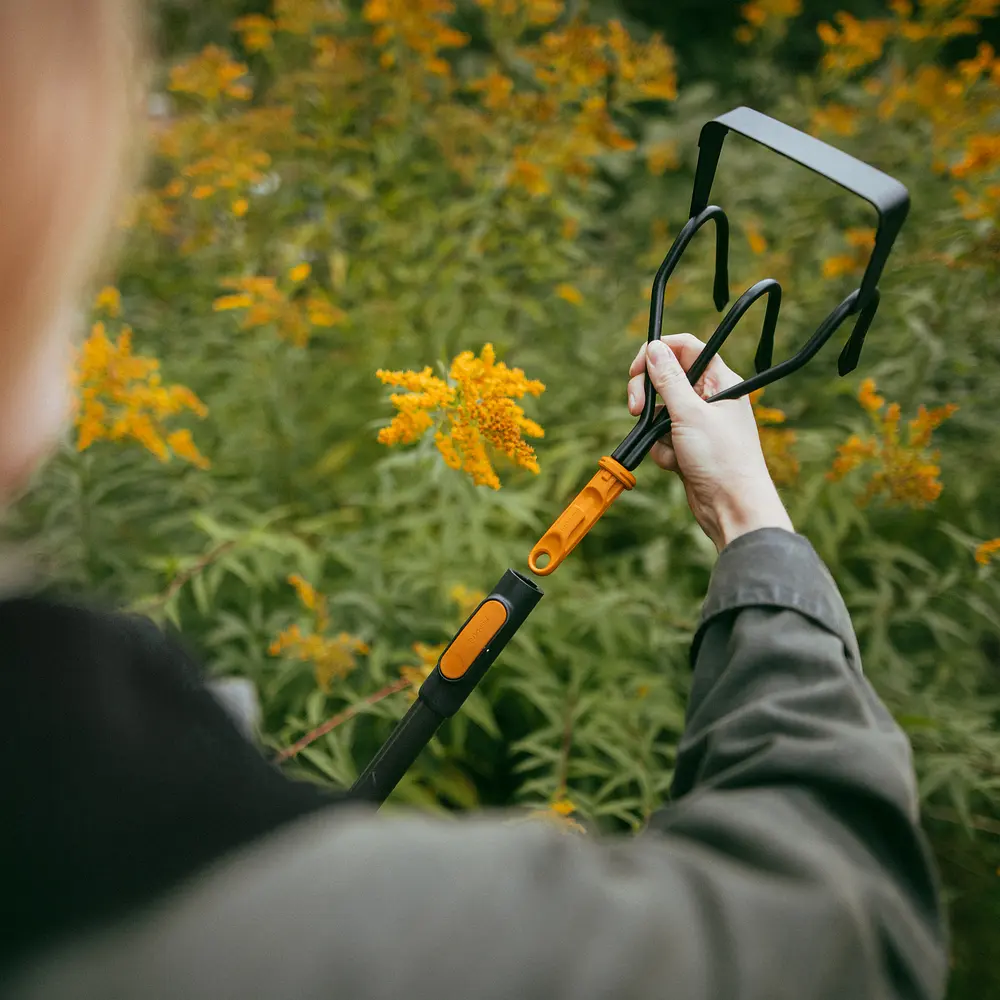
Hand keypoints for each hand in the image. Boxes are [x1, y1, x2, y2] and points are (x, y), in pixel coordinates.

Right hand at [627, 333, 792, 551]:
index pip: (686, 348)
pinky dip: (663, 451)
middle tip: (636, 408)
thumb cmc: (722, 459)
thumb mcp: (689, 413)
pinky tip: (678, 465)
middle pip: (666, 379)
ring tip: (671, 448)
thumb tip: (654, 348)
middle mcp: (710, 398)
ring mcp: (699, 424)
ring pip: (660, 413)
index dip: (659, 352)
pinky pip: (663, 439)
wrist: (732, 507)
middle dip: (648, 395)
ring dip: (657, 432)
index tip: (637, 369)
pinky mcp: (689, 446)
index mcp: (720, 381)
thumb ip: (668, 379)